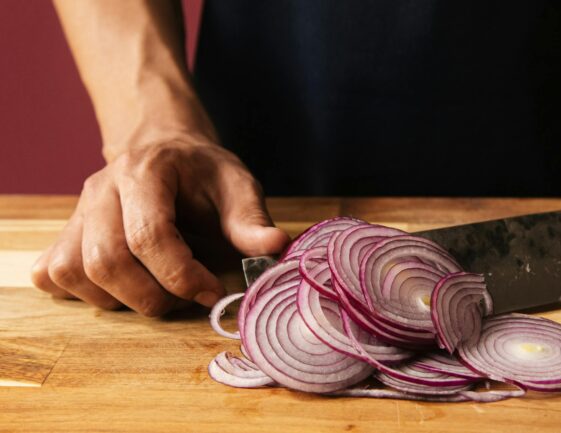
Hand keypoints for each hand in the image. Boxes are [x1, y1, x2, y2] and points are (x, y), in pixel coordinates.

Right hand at [30, 136, 289, 315]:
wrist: (164, 147)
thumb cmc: (202, 171)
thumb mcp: (236, 183)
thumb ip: (251, 218)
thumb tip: (276, 247)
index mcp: (145, 171)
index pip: (148, 236)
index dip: (182, 276)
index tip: (213, 293)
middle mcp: (101, 189)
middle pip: (106, 261)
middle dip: (153, 295)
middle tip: (188, 297)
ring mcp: (77, 211)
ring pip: (76, 273)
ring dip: (121, 299)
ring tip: (160, 290)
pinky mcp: (65, 232)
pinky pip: (54, 275)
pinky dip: (85, 294)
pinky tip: (123, 286)